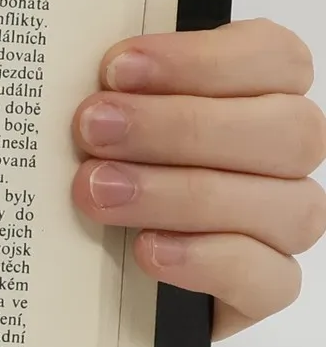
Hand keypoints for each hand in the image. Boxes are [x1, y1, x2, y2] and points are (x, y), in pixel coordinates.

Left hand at [73, 19, 325, 336]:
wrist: (83, 267)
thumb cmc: (101, 161)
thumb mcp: (99, 115)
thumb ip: (107, 88)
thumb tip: (61, 61)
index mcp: (260, 92)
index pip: (276, 58)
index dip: (201, 60)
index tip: (116, 68)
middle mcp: (284, 156)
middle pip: (286, 131)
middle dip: (180, 126)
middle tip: (93, 128)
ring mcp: (282, 224)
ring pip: (282, 205)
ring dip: (179, 194)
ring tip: (98, 190)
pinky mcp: (265, 288)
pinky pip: (270, 278)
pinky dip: (205, 260)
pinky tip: (147, 249)